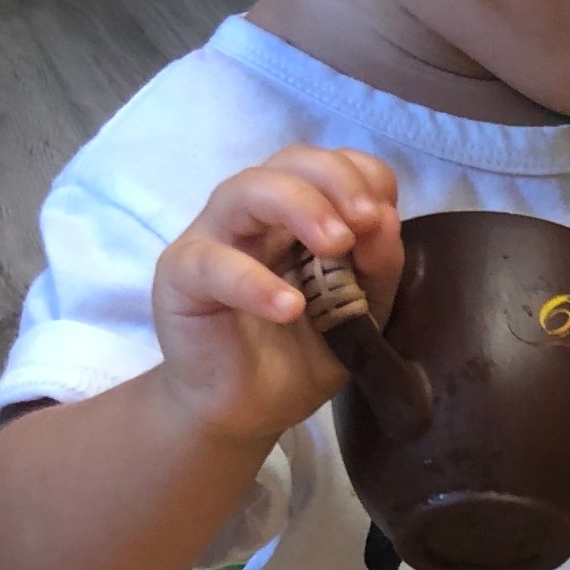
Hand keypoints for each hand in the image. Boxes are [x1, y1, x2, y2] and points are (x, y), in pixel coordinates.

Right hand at [150, 146, 404, 441]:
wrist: (249, 408)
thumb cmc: (303, 352)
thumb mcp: (361, 314)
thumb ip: (377, 269)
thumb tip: (387, 220)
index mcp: (301, 214)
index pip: (330, 164)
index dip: (361, 177)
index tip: (383, 216)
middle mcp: (256, 214)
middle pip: (290, 161)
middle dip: (335, 180)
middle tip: (366, 221)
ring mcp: (215, 237)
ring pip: (246, 190)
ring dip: (299, 207)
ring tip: (336, 246)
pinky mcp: (182, 275)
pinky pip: (212, 263)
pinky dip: (254, 281)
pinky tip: (288, 308)